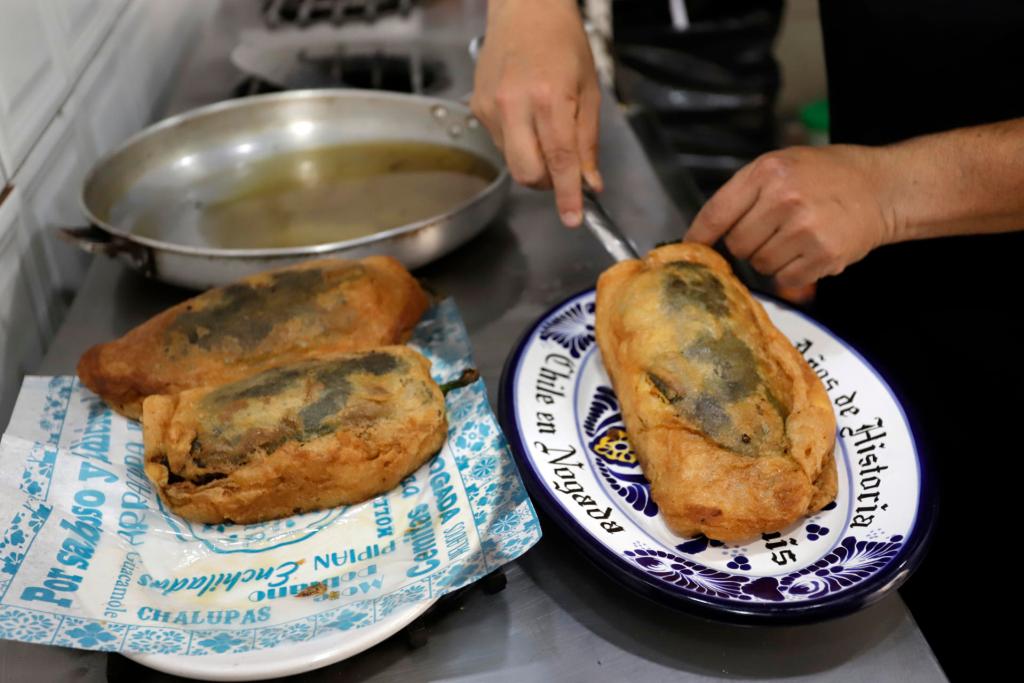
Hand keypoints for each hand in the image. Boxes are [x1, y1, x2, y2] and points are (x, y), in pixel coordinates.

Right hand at [471, 0, 602, 226]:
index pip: (559, 160)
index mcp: (549, 97)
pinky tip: (525, 116)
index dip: (567, 195)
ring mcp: (491, 108)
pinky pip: (499, 144)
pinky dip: (517, 143)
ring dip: (533, 162)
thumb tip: (590, 183)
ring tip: (543, 130)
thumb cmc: (563, 43)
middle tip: (563, 170)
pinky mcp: (477, 108)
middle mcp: (515, 105)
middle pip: (527, 172)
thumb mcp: (589, 91)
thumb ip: (587, 142)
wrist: (525, 9)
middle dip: (548, 183)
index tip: (573, 219)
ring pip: (512, 162)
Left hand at [685, 145, 897, 286]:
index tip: (690, 249)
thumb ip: (743, 194)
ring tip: (795, 237)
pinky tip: (809, 250)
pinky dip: (792, 272)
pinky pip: (785, 278)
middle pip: (736, 245)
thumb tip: (704, 234)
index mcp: (767, 172)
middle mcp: (784, 198)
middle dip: (748, 243)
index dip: (699, 236)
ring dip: (771, 258)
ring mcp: (804, 228)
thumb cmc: (827, 176)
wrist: (882, 188)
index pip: (716, 213)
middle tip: (772, 230)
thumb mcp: (781, 165)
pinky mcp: (823, 254)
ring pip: (759, 265)